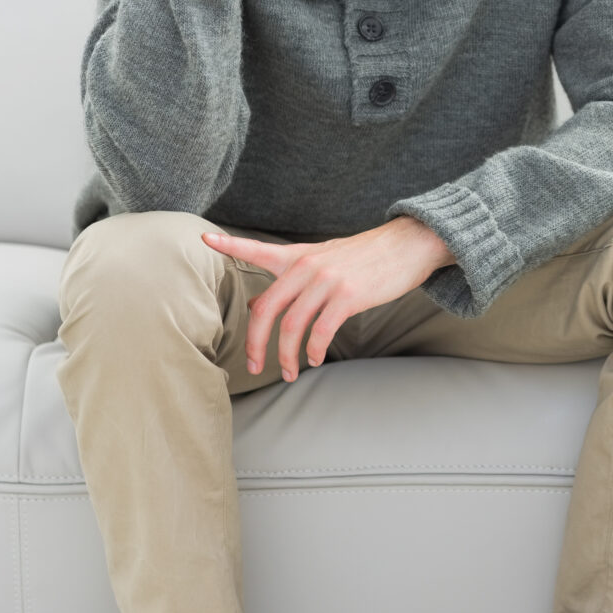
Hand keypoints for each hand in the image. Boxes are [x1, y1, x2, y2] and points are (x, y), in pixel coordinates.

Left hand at [202, 217, 454, 381]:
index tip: (204, 240)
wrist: (407, 245)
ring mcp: (327, 280)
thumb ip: (289, 280)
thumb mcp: (323, 261)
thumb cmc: (365, 257)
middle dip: (255, 344)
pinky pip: (321, 331)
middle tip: (254, 366)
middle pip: (266, 309)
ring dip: (286, 356)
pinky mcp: (348, 296)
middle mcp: (307, 265)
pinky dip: (315, 351)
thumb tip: (256, 303)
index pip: (257, 249)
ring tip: (289, 372)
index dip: (229, 245)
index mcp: (298, 255)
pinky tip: (316, 359)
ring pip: (292, 326)